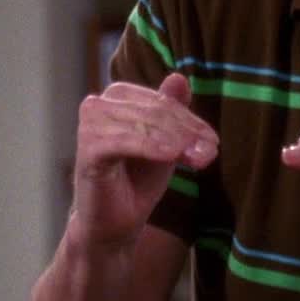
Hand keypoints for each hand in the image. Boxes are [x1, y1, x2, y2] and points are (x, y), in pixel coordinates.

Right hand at [71, 73, 217, 248]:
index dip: (190, 121)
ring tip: (198, 158)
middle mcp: (98, 104)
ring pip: (143, 123)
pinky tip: (172, 155)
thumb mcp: (164, 143)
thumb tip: (180, 77)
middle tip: (210, 151)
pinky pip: (124, 141)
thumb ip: (171, 111)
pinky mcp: (86, 150)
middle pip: (155, 111)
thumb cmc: (137, 180)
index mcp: (117, 97)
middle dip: (187, 132)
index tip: (213, 142)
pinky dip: (150, 146)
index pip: (162, 101)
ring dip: (175, 140)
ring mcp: (89, 126)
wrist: (114, 224)